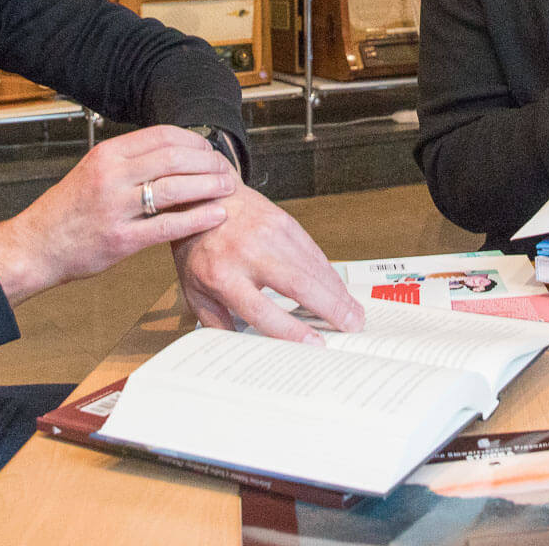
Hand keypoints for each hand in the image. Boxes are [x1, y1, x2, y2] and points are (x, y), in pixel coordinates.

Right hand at [0, 125, 237, 305]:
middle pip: (175, 158)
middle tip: (226, 170)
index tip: (209, 150)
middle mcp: (111, 176)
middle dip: (208, 163)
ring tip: (228, 188)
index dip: (194, 141)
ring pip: (176, 188)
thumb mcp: (92, 172)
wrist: (35, 247)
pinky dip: (198, 218)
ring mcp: (116, 208)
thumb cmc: (68, 211)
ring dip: (209, 187)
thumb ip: (127, 162)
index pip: (162, 136)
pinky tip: (216, 215)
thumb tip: (171, 153)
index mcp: (106, 154)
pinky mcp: (121, 240)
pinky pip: (169, 226)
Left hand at [171, 186, 363, 345]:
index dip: (291, 330)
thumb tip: (242, 351)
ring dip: (337, 292)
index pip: (261, 309)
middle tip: (353, 328)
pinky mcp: (285, 222)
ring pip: (312, 267)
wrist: (201, 197)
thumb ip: (216, 322)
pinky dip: (329, 273)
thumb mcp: (194, 290)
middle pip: (298, 285)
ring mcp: (269, 234)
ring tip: (354, 313)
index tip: (315, 344)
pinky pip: (313, 252)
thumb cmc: (198, 249)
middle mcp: (248, 252)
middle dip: (330, 308)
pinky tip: (338, 289)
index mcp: (222, 275)